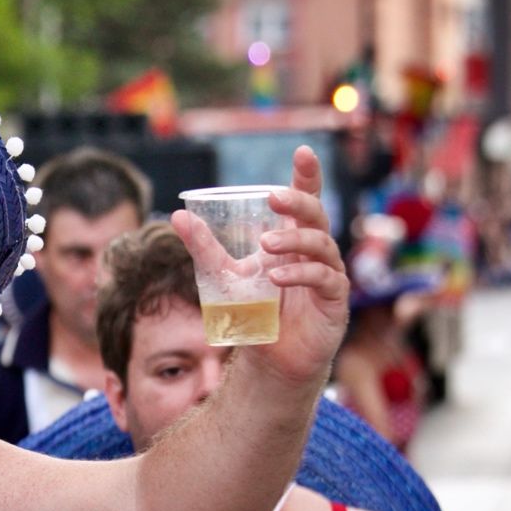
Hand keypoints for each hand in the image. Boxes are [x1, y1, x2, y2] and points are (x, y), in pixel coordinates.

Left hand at [171, 145, 347, 389]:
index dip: (307, 176)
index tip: (302, 153)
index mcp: (292, 238)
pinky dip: (302, 275)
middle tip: (274, 197)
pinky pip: (325, 280)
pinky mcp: (334, 302)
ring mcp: (328, 275)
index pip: (304, 200)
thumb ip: (204, 246)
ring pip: (322, 245)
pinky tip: (278, 277)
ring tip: (266, 246)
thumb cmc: (253, 310)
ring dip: (294, 241)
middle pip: (316, 216)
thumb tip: (176, 215)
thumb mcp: (223, 275)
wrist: (270, 358)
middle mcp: (314, 251)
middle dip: (298, 202)